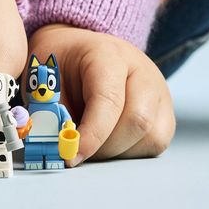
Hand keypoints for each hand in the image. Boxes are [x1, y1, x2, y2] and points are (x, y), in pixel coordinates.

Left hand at [27, 23, 174, 166]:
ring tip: (92, 143)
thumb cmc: (61, 68)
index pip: (109, 99)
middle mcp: (143, 71)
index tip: (71, 156)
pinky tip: (109, 143)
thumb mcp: (44, 82)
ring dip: (117, 152)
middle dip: (104, 147)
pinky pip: (155, 143)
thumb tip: (60, 149)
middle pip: (138, 120)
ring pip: (151, 137)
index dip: (92, 134)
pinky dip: (129, 152)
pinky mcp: (165, 113)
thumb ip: (51, 115)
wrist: (80, 52)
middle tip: (78, 149)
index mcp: (108, 55)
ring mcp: (159, 92)